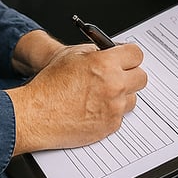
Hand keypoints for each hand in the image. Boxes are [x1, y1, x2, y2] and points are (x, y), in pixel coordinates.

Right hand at [5, 42, 146, 154]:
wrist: (37, 113)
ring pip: (132, 98)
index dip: (129, 55)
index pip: (136, 54)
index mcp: (105, 64)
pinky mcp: (110, 126)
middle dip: (130, 74)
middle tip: (117, 75)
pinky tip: (94, 108)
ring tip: (100, 94)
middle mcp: (114, 85)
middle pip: (141, 77)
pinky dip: (111, 111)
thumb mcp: (71, 55)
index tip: (126, 58)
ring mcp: (114, 107)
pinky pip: (121, 115)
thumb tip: (112, 51)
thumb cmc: (50, 84)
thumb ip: (96, 51)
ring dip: (122, 95)